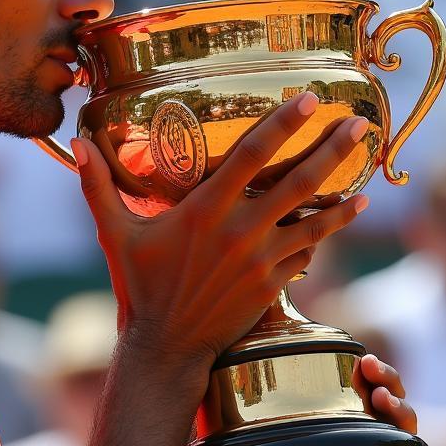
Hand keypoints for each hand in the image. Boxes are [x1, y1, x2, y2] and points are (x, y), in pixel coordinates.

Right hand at [73, 92, 369, 379]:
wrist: (167, 347)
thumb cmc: (139, 287)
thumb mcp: (115, 234)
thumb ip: (98, 186)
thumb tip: (75, 142)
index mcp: (204, 211)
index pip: (251, 155)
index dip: (283, 124)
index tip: (309, 99)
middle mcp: (240, 231)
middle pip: (297, 181)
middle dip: (332, 148)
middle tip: (359, 122)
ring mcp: (261, 260)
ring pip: (314, 219)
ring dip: (345, 192)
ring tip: (369, 167)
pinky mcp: (273, 285)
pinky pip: (309, 252)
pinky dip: (328, 231)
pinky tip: (347, 213)